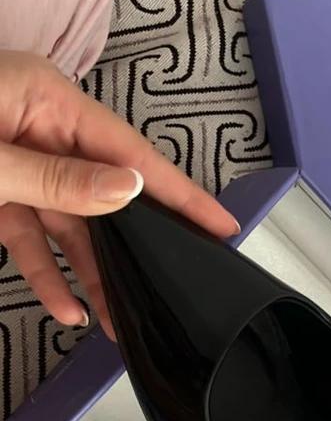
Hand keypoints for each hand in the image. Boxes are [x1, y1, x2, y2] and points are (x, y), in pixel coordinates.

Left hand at [0, 51, 238, 338]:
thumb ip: (56, 178)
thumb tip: (129, 189)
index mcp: (45, 99)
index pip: (128, 151)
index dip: (177, 192)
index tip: (220, 223)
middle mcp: (38, 127)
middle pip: (105, 191)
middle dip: (135, 244)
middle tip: (178, 281)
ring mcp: (17, 160)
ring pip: (69, 223)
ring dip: (91, 273)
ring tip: (116, 321)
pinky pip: (31, 234)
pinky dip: (46, 271)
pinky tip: (66, 307)